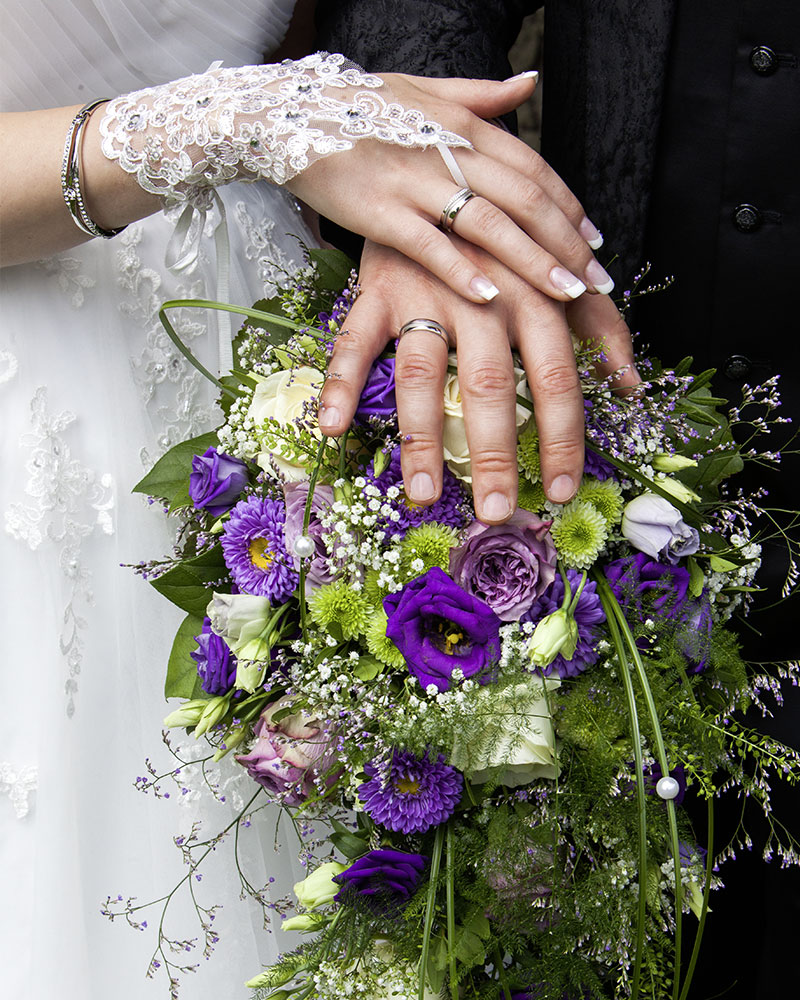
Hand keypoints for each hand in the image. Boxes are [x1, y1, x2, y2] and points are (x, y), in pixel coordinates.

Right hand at [286, 71, 614, 304]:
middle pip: (523, 199)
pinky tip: (491, 297)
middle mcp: (447, 150)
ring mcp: (413, 181)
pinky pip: (429, 245)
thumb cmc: (357, 108)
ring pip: (488, 223)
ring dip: (532, 260)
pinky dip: (461, 270)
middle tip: (595, 281)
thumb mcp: (423, 90)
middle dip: (566, 242)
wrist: (288, 114)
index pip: (532, 168)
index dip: (568, 206)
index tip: (593, 241)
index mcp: (463, 124)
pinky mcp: (379, 212)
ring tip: (566, 294)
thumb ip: (480, 96)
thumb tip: (528, 84)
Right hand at [318, 239, 637, 523]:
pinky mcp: (378, 289)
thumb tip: (630, 386)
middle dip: (493, 453)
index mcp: (534, 295)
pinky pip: (354, 341)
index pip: (554, 376)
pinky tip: (332, 428)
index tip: (559, 490)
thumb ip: (601, 326)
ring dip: (420, 437)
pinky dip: (340, 383)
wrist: (442, 171)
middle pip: (489, 385)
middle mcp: (482, 295)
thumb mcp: (562, 273)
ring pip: (421, 373)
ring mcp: (425, 292)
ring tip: (423, 495)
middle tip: (493, 512)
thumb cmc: (508, 240)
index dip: (560, 436)